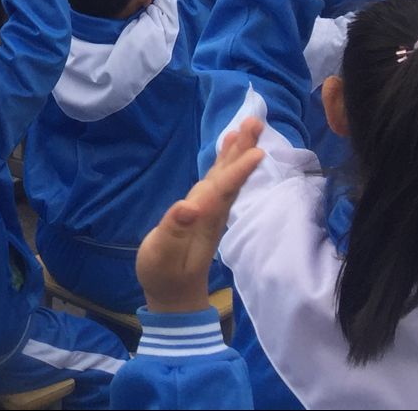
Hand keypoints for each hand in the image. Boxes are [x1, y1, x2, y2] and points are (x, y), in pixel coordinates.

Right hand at [135, 117, 264, 313]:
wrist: (174, 296)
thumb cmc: (163, 274)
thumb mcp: (161, 255)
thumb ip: (173, 230)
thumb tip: (188, 206)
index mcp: (203, 221)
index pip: (223, 192)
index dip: (238, 171)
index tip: (256, 151)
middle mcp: (212, 213)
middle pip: (230, 178)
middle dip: (242, 150)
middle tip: (255, 122)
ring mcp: (210, 212)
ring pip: (227, 178)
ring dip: (237, 152)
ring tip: (246, 127)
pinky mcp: (203, 211)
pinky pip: (219, 181)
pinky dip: (226, 163)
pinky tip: (228, 150)